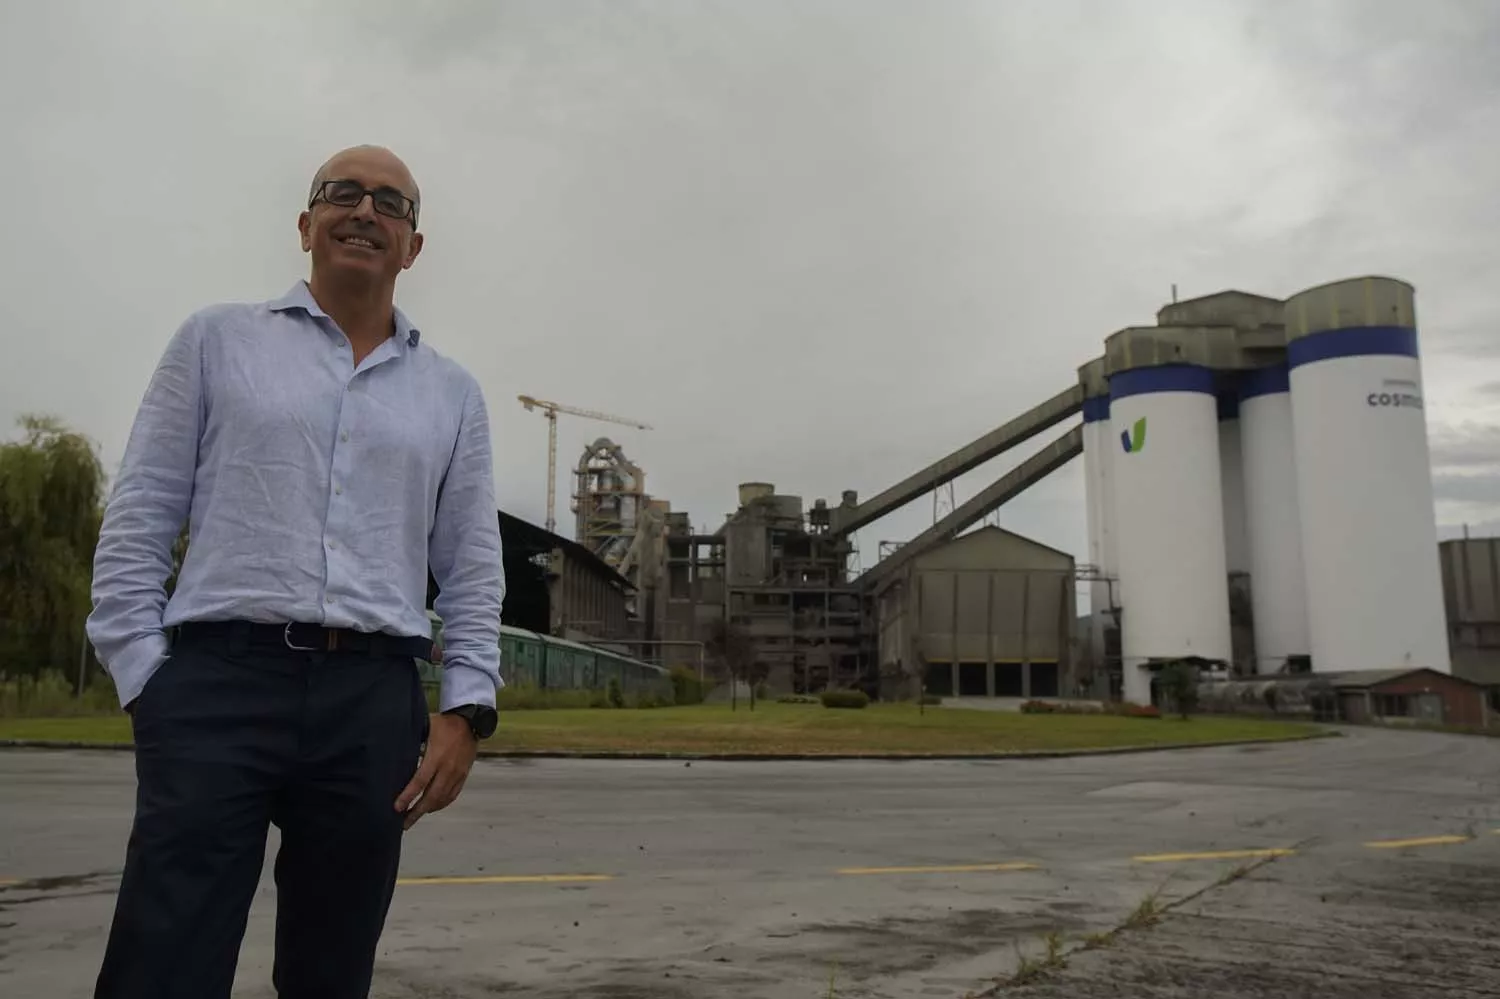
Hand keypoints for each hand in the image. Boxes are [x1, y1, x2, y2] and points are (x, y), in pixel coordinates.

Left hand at [395, 713, 477, 829]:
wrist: (470, 721)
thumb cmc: (443, 724)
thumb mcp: (425, 730)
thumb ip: (413, 744)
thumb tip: (394, 755)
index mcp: (437, 757)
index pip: (420, 782)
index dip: (408, 796)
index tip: (397, 808)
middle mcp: (448, 768)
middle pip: (432, 796)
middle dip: (417, 812)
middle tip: (404, 824)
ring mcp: (458, 774)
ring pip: (442, 799)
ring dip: (428, 810)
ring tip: (415, 817)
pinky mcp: (464, 775)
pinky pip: (452, 795)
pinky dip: (441, 804)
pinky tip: (432, 808)